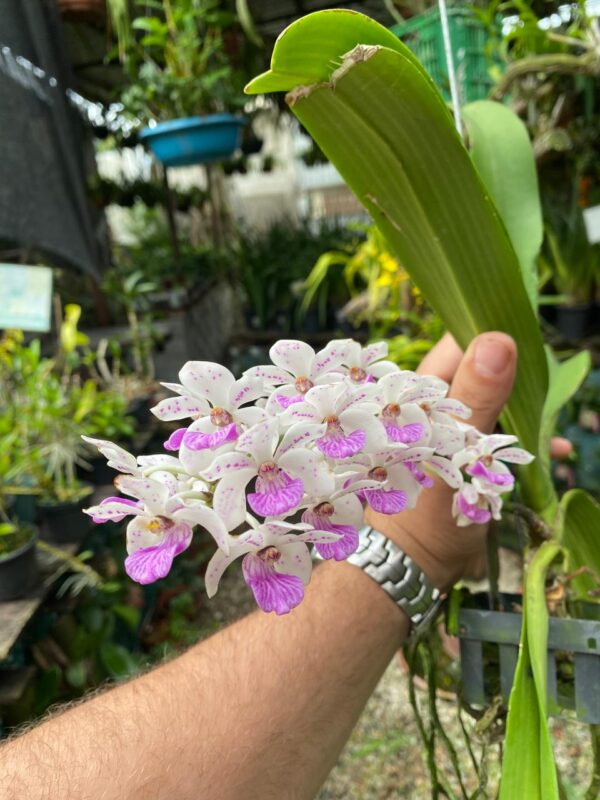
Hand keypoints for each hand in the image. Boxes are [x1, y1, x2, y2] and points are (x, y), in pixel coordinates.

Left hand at [365, 332, 570, 590]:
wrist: (414, 568)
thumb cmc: (425, 513)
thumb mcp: (455, 452)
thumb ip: (477, 397)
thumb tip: (499, 340)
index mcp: (417, 396)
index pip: (454, 345)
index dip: (488, 334)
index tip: (526, 335)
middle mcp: (431, 409)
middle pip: (478, 372)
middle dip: (513, 374)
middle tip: (548, 381)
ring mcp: (447, 434)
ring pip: (491, 405)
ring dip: (522, 409)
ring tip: (552, 418)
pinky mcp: (461, 458)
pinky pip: (495, 437)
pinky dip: (522, 440)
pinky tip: (554, 449)